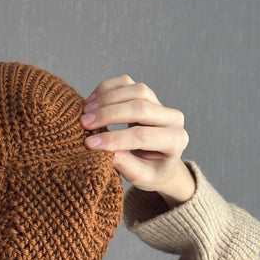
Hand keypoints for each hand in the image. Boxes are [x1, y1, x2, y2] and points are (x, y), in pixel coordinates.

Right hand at [80, 74, 189, 191]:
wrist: (158, 159)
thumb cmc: (149, 170)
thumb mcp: (140, 176)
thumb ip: (124, 165)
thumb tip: (102, 151)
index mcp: (175, 141)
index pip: (143, 136)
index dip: (114, 139)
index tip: (89, 144)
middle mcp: (173, 118)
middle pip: (140, 107)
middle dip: (109, 114)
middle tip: (84, 123)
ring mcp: (160, 102)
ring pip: (135, 90)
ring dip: (107, 98)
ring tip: (86, 112)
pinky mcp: (146, 93)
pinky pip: (126, 82)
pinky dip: (106, 89)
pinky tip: (91, 102)